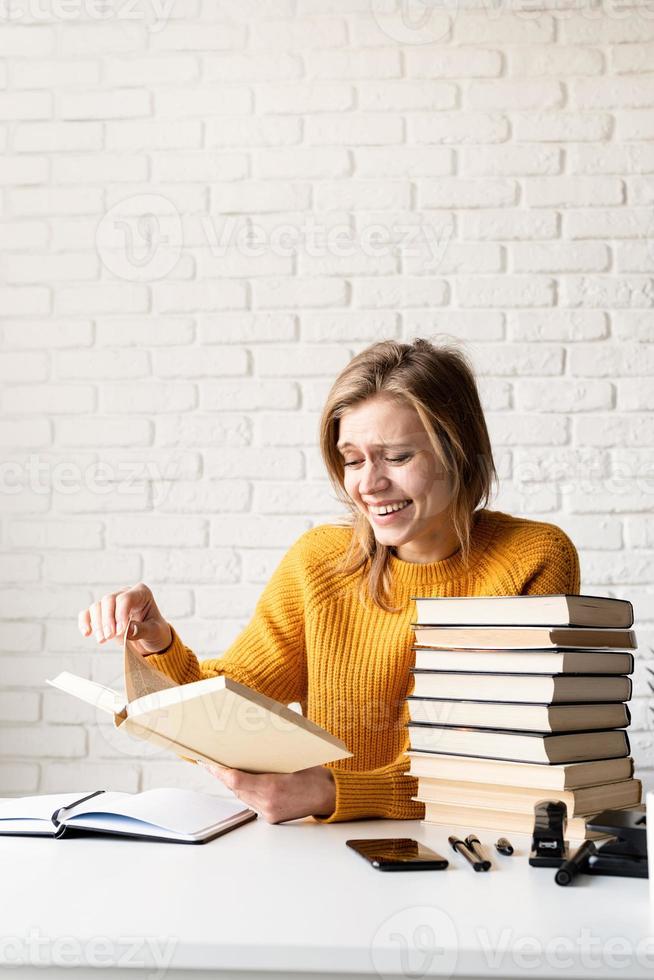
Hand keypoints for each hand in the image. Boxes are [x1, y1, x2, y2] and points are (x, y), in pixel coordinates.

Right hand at [78, 582, 171, 656]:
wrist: (150, 638)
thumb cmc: (155, 631)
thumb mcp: (155, 631)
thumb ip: (142, 629)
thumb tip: (127, 629)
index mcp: (141, 593)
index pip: (126, 598)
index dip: (120, 614)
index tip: (120, 632)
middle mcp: (125, 593)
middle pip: (108, 600)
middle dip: (107, 619)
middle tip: (109, 637)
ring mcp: (112, 602)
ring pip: (97, 606)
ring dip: (97, 624)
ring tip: (103, 640)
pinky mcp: (102, 613)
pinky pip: (88, 613)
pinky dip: (85, 622)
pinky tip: (87, 633)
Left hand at [201, 763, 335, 823]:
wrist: (329, 796)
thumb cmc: (314, 775)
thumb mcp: (294, 758)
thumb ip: (273, 753)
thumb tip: (257, 736)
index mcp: (273, 787)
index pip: (236, 780)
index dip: (219, 772)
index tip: (208, 763)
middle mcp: (268, 802)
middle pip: (235, 788)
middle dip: (221, 775)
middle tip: (208, 762)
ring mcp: (269, 812)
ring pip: (241, 796)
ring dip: (231, 784)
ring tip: (220, 769)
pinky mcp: (271, 817)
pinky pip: (251, 802)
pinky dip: (244, 791)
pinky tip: (240, 782)